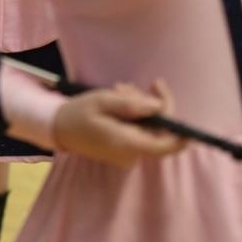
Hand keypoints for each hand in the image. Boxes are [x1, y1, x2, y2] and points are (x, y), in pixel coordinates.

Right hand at [50, 79, 186, 166]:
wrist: (59, 129)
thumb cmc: (79, 113)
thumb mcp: (103, 101)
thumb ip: (131, 104)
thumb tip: (159, 106)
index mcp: (128, 144)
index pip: (166, 145)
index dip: (181, 132)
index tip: (182, 112)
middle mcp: (132, 154)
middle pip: (158, 131)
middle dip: (149, 105)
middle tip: (126, 86)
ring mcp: (129, 155)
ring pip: (148, 128)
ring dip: (138, 107)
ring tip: (116, 91)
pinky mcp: (125, 151)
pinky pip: (139, 131)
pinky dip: (133, 115)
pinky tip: (117, 102)